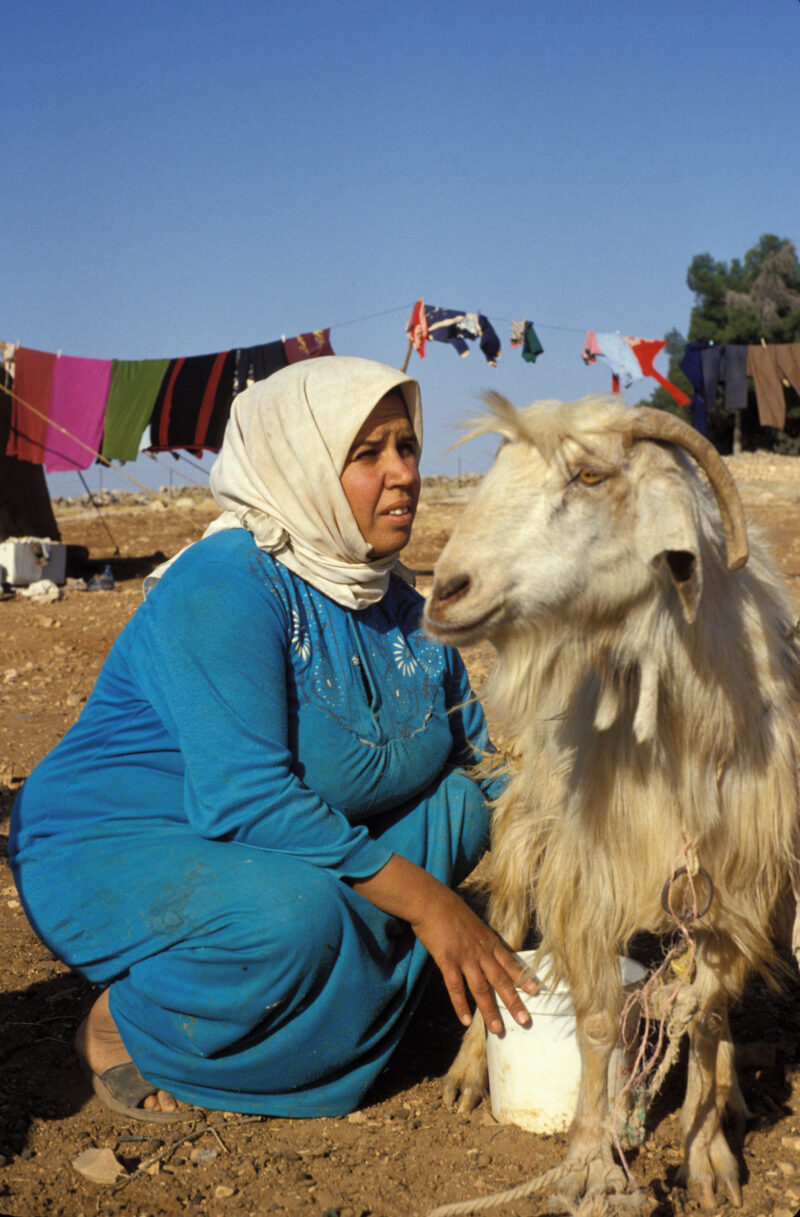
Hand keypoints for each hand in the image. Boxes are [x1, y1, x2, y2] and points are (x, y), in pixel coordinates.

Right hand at [351, 854, 537, 1033]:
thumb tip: (487, 950)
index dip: (524, 978)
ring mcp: (465, 957)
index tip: (537, 992)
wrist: (431, 900)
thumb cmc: (450, 909)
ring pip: (481, 988)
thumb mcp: (474, 923)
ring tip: (498, 1030)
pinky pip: (455, 987)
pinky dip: (461, 1005)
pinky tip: (465, 1020)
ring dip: (490, 1010)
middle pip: (501, 980)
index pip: (511, 963)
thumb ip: (481, 939)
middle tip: (525, 1020)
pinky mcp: (447, 960)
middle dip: (514, 1001)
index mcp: (489, 941)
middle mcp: (481, 951)